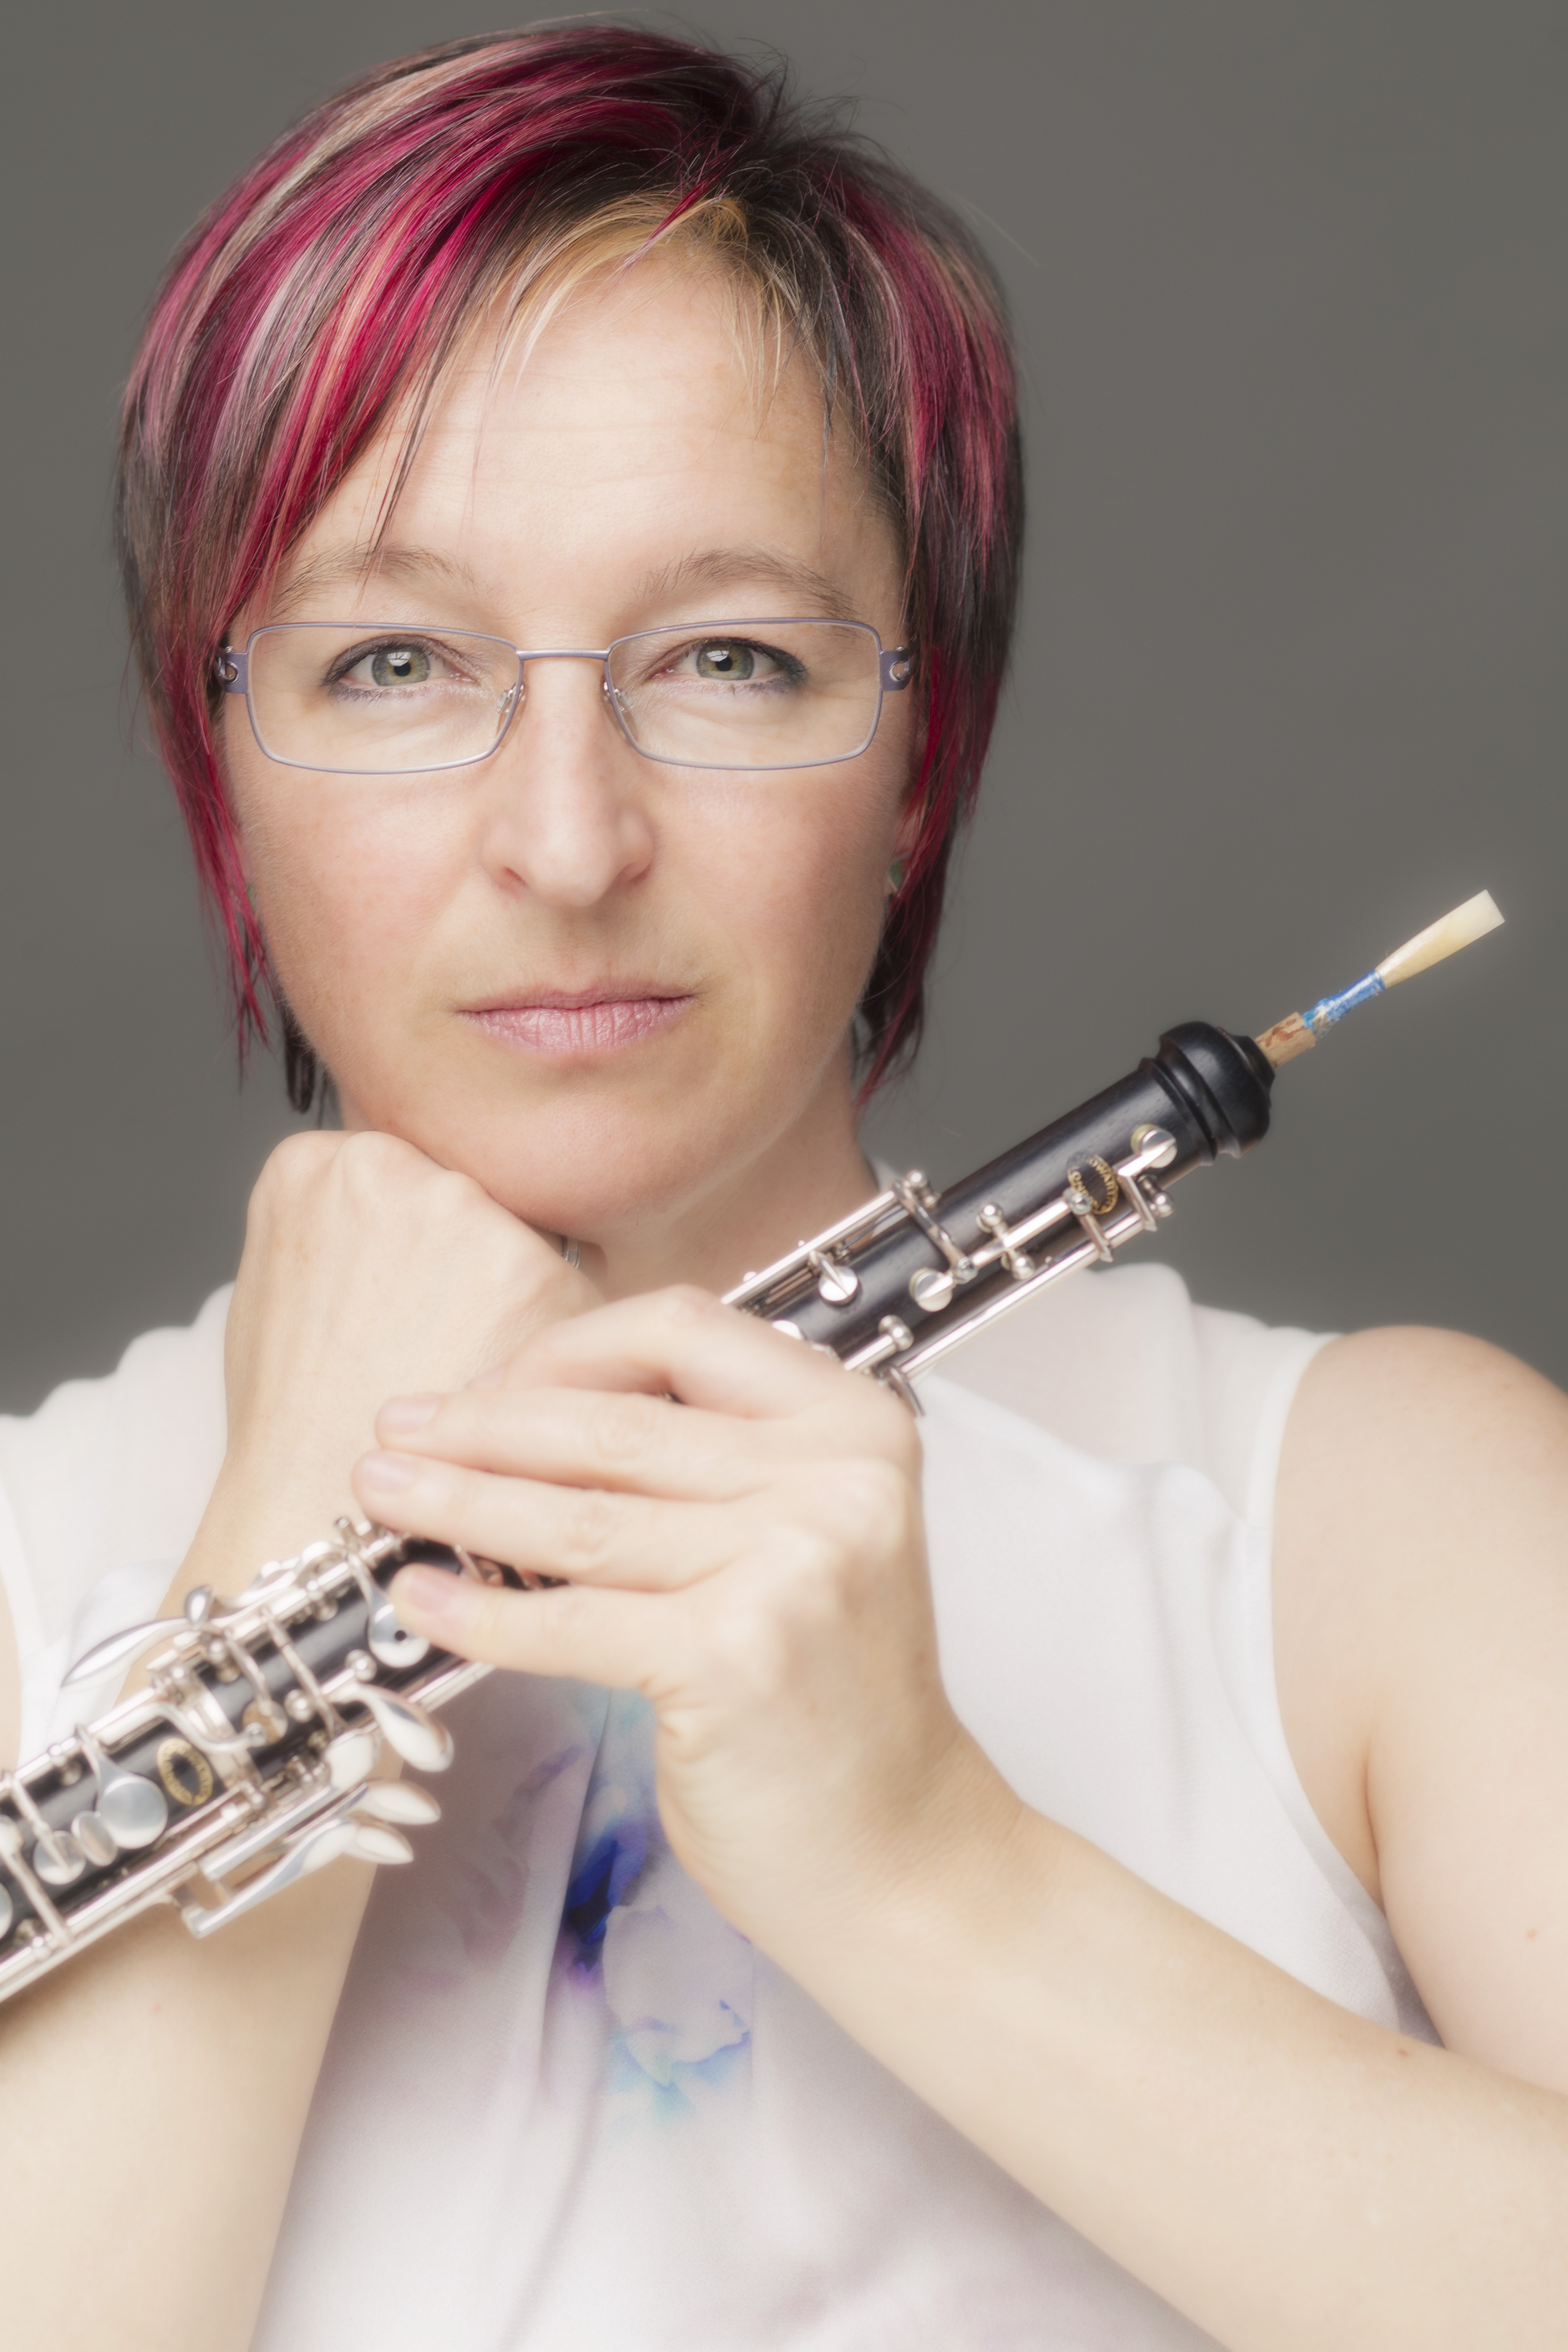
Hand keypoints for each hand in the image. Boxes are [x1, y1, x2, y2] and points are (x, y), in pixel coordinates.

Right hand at [213, 1130, 594, 1558]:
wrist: (316, 1511)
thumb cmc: (295, 1415)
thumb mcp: (283, 1287)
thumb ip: (344, 1227)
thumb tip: (399, 1220)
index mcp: (322, 1163)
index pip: (402, 1173)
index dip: (409, 1245)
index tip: (397, 1291)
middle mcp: (405, 1172)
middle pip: (468, 1198)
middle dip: (464, 1263)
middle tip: (427, 1341)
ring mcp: (479, 1220)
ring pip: (525, 1244)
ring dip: (516, 1299)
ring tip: (454, 1373)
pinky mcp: (548, 1279)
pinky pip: (571, 1298)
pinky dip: (553, 1342)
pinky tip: (498, 1390)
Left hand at [351, 1288, 1002, 1968]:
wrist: (898, 1851)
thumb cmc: (830, 1699)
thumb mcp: (799, 1539)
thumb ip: (706, 1465)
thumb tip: (526, 1417)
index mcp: (853, 1424)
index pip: (683, 1331)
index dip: (566, 1352)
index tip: (487, 1387)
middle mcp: (833, 1479)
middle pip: (615, 1421)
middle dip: (482, 1423)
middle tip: (395, 1432)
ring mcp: (789, 1564)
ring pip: (577, 1515)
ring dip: (458, 1501)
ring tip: (382, 1496)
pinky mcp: (733, 1656)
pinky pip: (568, 1620)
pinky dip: (478, 1612)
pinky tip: (420, 1603)